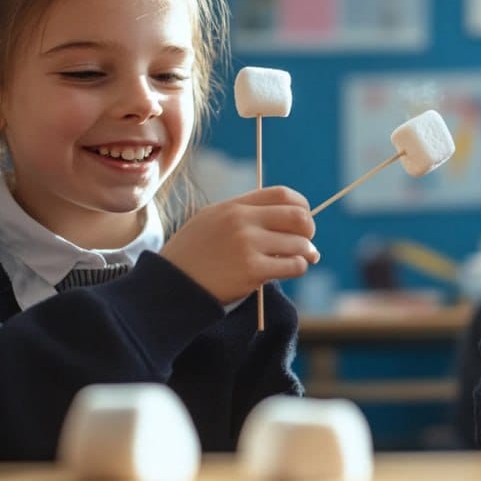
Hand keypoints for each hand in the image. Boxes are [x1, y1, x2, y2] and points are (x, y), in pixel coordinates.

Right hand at [161, 186, 319, 304]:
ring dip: (307, 252)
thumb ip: (243, 215)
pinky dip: (298, 267)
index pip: (282, 194)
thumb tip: (283, 219)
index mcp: (233, 206)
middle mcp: (242, 221)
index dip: (301, 205)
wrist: (170, 285)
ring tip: (302, 259)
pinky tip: (291, 270)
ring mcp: (248, 245)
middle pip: (298, 216)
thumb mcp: (210, 221)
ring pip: (300, 243)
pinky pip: (293, 265)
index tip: (303, 217)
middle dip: (309, 229)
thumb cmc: (192, 255)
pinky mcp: (252, 270)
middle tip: (307, 241)